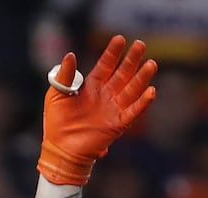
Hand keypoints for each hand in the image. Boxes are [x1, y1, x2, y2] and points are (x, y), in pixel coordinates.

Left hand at [39, 35, 158, 185]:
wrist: (60, 149)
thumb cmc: (57, 122)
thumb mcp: (56, 95)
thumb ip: (64, 76)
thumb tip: (70, 55)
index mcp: (92, 86)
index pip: (105, 65)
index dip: (113, 52)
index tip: (120, 39)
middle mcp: (106, 95)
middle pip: (122, 73)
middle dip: (132, 59)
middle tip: (140, 44)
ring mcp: (113, 109)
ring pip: (131, 90)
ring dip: (142, 78)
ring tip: (151, 64)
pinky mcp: (117, 124)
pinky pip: (133, 112)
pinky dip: (143, 103)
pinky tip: (151, 91)